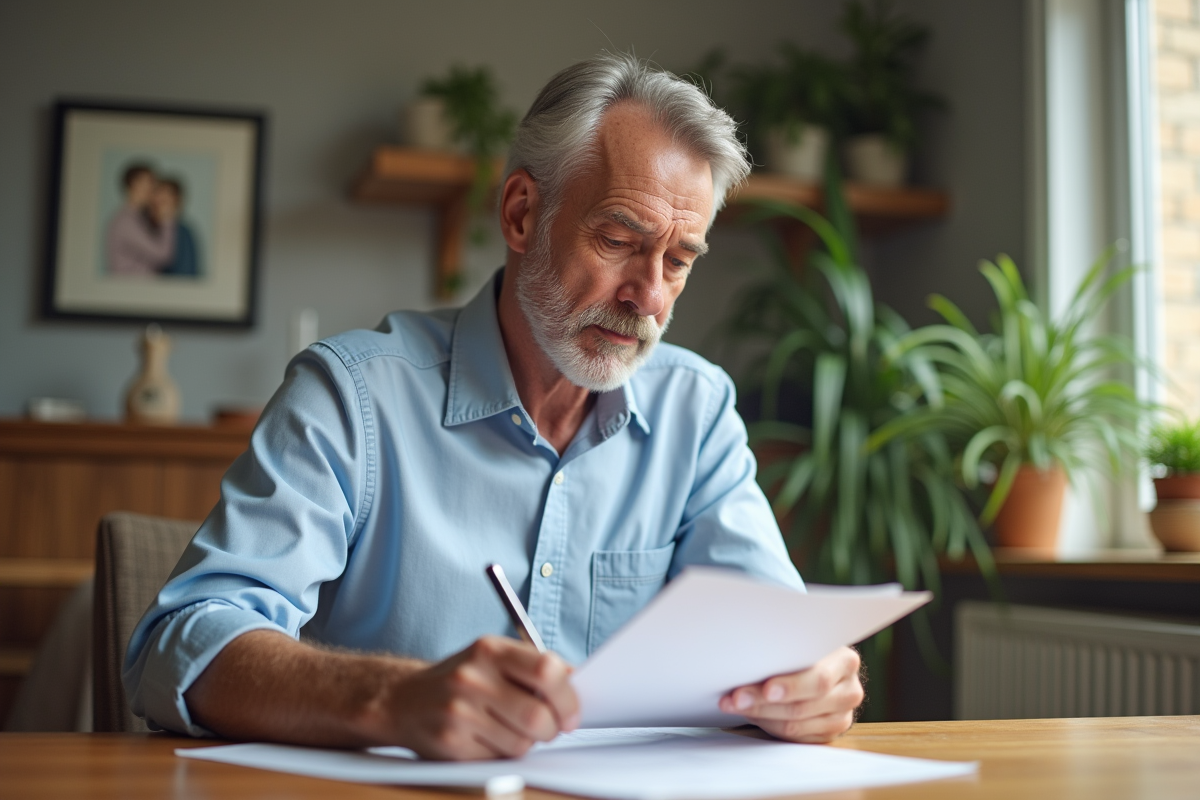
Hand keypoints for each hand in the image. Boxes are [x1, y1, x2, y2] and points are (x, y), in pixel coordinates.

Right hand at [381, 636, 579, 759]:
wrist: (401, 700)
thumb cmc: (460, 679)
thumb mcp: (493, 657)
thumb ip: (533, 667)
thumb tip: (578, 683)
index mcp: (489, 649)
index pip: (546, 671)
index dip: (568, 697)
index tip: (571, 712)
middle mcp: (472, 678)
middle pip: (538, 715)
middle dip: (552, 729)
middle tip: (548, 728)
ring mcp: (459, 712)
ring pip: (521, 744)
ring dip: (526, 743)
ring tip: (510, 730)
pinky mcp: (450, 744)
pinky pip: (498, 759)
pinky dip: (502, 754)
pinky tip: (487, 739)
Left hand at [718, 646, 863, 742]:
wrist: (818, 666)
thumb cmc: (803, 650)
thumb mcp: (802, 642)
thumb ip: (786, 649)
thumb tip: (747, 655)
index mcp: (846, 662)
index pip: (819, 679)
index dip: (791, 686)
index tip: (766, 688)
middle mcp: (850, 690)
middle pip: (804, 705)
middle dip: (764, 702)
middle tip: (737, 698)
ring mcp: (842, 716)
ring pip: (795, 725)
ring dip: (759, 714)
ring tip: (733, 704)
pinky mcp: (829, 733)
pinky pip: (794, 736)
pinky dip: (768, 725)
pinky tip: (750, 713)